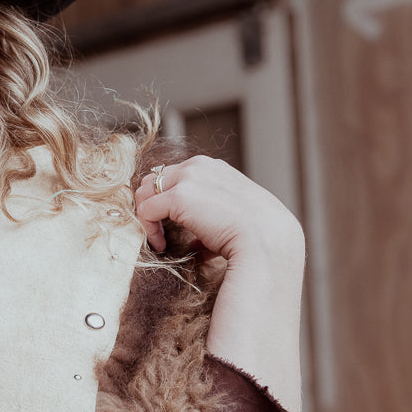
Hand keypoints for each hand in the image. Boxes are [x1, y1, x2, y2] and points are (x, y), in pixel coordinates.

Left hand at [134, 155, 303, 266]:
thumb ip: (210, 221)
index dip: (165, 202)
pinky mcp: (179, 197)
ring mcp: (188, 178)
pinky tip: (162, 245)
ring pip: (145, 193)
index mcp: (213, 168)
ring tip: (160, 239)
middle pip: (154, 180)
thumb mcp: (233, 218)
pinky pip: (145, 211)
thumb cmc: (256, 237)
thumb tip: (195, 244)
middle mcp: (199, 166)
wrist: (267, 242)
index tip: (171, 227)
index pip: (172, 176)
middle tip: (159, 233)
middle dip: (152, 206)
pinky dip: (148, 230)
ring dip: (147, 217)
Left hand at [135, 155, 305, 411]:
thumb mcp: (206, 290)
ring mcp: (274, 229)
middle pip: (203, 168)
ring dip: (157, 200)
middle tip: (141, 231)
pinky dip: (163, 209)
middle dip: (160, 190)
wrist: (245, 398)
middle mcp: (279, 223)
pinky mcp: (258, 243)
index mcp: (270, 233)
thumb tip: (159, 222)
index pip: (211, 178)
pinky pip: (198, 196)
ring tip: (148, 240)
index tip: (145, 228)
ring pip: (197, 175)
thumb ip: (200, 250)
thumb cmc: (218, 356)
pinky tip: (154, 242)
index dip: (168, 192)